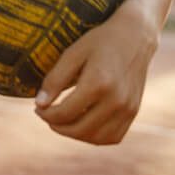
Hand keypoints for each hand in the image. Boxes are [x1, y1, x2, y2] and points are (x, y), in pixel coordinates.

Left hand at [33, 3, 158, 144]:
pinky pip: (113, 136)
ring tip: (64, 122)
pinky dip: (95, 136)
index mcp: (98, 82)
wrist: (135, 36)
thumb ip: (55, 79)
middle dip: (58, 127)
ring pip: (97, 138)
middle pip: (80, 129)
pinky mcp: (134, 111)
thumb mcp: (73, 53)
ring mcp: (128, 108)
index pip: (65, 112)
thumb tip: (39, 104)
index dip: (47, 114)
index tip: (38, 109)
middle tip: (47, 116)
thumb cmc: (101, 41)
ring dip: (76, 135)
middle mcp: (116, 99)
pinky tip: (84, 123)